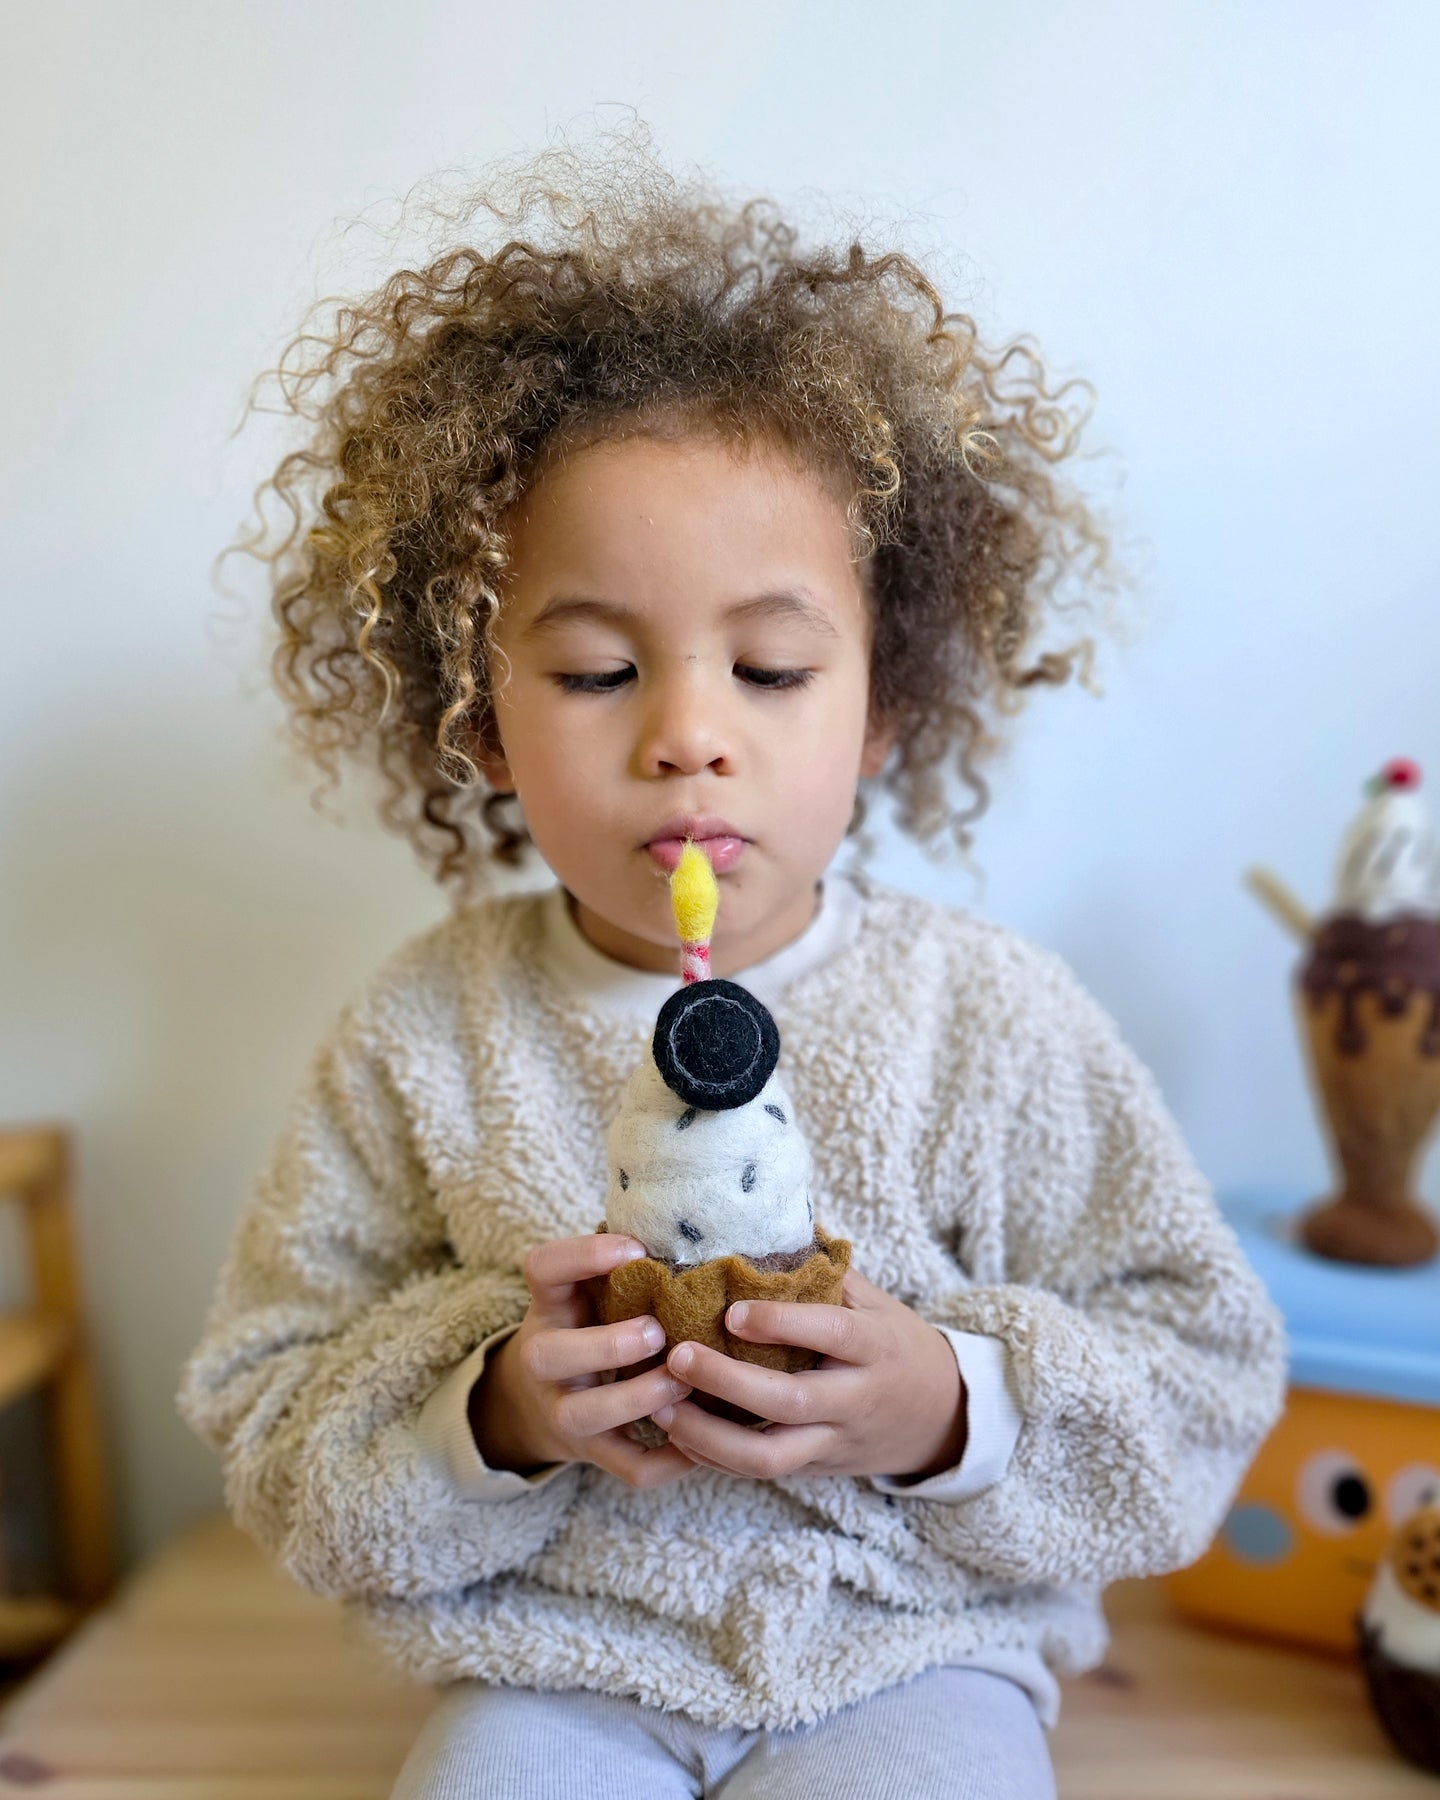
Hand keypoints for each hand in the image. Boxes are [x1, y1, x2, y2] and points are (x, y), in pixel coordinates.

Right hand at [470, 1231, 696, 1489]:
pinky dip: (667, 1460)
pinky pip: (627, 1467)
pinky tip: (703, 1440)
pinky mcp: (591, 1454)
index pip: (542, 1268)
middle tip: (657, 1331)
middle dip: (607, 1344)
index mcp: (549, 1307)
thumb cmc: (587, 1328)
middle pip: (549, 1354)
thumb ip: (626, 1271)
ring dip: (638, 1398)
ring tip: (684, 1381)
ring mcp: (562, 1411)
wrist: (538, 1405)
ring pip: (584, 1415)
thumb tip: (704, 1230)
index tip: (635, 1250)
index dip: (583, 1256)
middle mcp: (544, 1360)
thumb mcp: (587, 1295)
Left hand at [651, 1266, 966, 1482]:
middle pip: (790, 1402)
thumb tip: (761, 1227)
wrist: (941, 1417)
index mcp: (874, 1346)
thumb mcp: (874, 1302)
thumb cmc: (894, 1343)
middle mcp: (856, 1399)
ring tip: (663, 1409)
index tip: (731, 1312)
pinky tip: (679, 1435)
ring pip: (770, 1457)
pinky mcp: (816, 1470)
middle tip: (677, 1357)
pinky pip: (761, 1473)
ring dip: (710, 1437)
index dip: (781, 1323)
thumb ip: (823, 1274)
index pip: (830, 1333)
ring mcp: (835, 1442)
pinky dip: (716, 1460)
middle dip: (728, 1383)